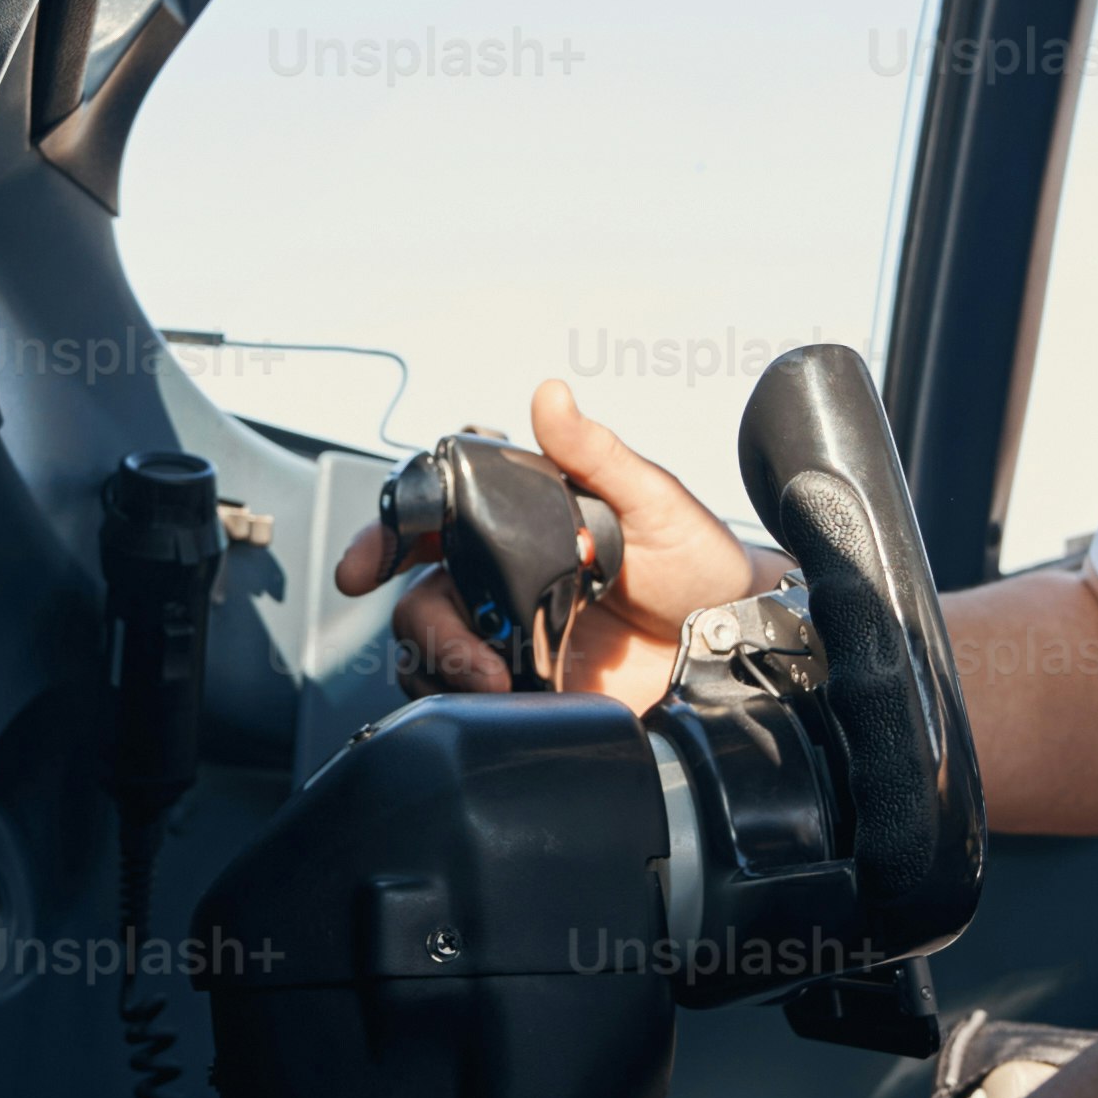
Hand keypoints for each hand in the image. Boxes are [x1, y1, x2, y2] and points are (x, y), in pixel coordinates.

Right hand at [329, 377, 763, 711]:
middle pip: (420, 594)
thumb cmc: (700, 562)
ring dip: (444, 666)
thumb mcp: (653, 500)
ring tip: (495, 683)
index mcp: (521, 522)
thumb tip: (549, 393)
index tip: (362, 567)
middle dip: (425, 626)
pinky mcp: (527, 688)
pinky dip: (465, 703)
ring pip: (431, 647)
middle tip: (471, 655)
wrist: (735, 643)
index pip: (432, 517)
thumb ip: (595, 453)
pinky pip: (464, 698)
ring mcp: (511, 633)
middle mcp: (505, 576)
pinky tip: (506, 704)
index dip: (384, 535)